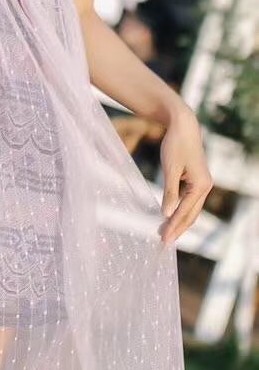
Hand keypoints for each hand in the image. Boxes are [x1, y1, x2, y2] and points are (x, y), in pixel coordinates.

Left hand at [159, 108, 213, 245]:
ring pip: (192, 209)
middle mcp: (206, 186)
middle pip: (191, 214)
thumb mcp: (170, 170)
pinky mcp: (198, 180)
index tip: (163, 240)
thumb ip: (169, 193)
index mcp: (201, 185)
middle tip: (164, 243)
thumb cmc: (176, 145)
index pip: (185, 212)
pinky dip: (181, 211)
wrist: (183, 126)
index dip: (173, 226)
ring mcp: (203, 184)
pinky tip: (172, 218)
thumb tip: (166, 214)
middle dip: (178, 228)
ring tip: (168, 234)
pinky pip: (190, 201)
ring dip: (180, 222)